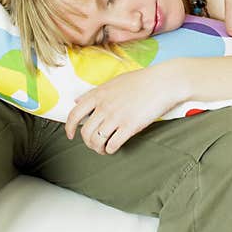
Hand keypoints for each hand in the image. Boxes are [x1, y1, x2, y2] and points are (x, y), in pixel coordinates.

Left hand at [65, 65, 186, 153]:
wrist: (163, 82)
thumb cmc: (141, 81)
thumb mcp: (114, 82)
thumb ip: (95, 92)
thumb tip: (77, 99)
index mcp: (98, 94)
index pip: (74, 114)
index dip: (69, 128)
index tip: (70, 135)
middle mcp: (104, 106)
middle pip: (85, 132)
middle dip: (87, 142)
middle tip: (94, 144)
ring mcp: (116, 117)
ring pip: (97, 141)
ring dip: (98, 148)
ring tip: (103, 149)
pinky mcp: (129, 127)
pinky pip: (112, 145)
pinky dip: (110, 150)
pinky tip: (114, 148)